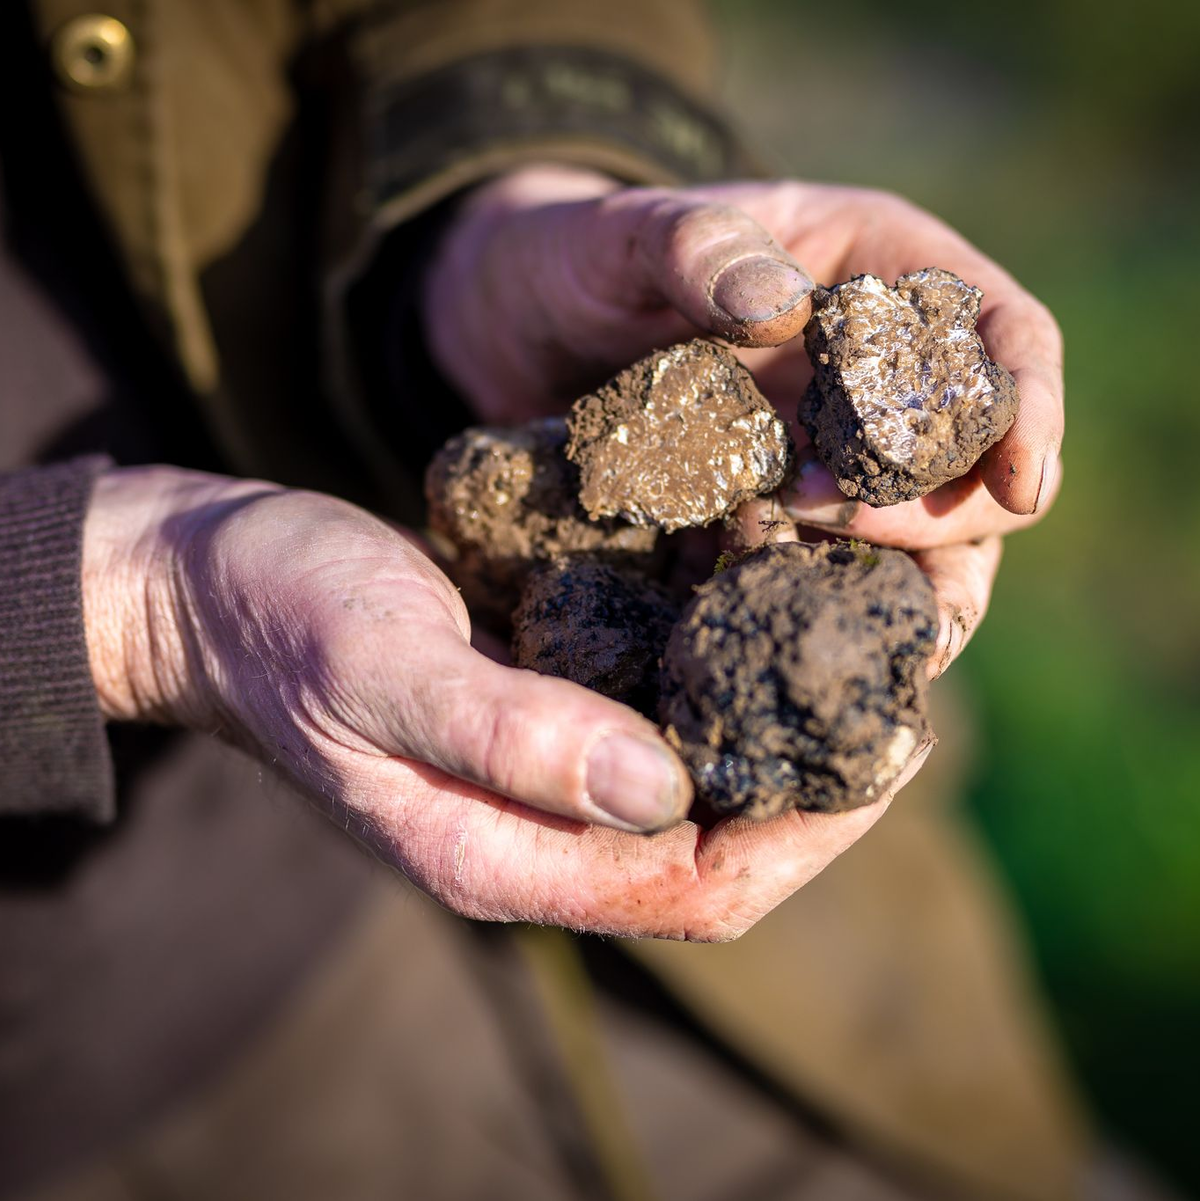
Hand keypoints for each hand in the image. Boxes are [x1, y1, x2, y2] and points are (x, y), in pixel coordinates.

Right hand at [81, 465, 927, 938]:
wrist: (215, 580)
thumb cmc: (284, 623)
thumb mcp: (382, 673)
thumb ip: (513, 739)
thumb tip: (665, 788)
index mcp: (505, 853)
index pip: (697, 886)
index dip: (808, 834)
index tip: (891, 745)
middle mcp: (543, 823)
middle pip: (724, 838)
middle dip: (825, 775)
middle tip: (906, 678)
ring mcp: (548, 761)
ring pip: (706, 767)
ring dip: (788, 708)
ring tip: (864, 626)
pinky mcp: (549, 696)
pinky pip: (663, 697)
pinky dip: (726, 654)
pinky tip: (769, 581)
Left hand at [423, 167, 1063, 671]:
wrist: (510, 327)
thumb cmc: (576, 258)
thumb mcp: (620, 235)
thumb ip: (694, 247)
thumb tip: (782, 304)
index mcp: (878, 274)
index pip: (1002, 336)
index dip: (1028, 408)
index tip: (1020, 483)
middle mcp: (872, 376)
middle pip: (971, 459)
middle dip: (938, 509)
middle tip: (847, 525)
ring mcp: (826, 455)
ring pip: (915, 540)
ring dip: (898, 585)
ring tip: (854, 626)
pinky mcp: (771, 520)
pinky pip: (820, 573)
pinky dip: (812, 603)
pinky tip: (769, 627)